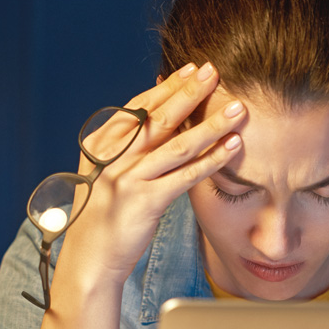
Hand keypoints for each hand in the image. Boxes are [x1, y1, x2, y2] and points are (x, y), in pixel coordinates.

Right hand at [59, 61, 245, 288]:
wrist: (91, 259)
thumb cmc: (104, 215)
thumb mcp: (108, 172)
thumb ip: (128, 144)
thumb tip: (158, 110)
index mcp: (100, 144)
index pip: (138, 107)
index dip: (168, 87)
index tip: (192, 69)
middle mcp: (112, 158)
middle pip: (158, 118)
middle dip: (190, 92)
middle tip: (216, 71)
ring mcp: (127, 179)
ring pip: (177, 145)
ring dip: (211, 124)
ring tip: (237, 109)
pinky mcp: (144, 202)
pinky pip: (184, 177)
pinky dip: (211, 160)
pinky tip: (231, 147)